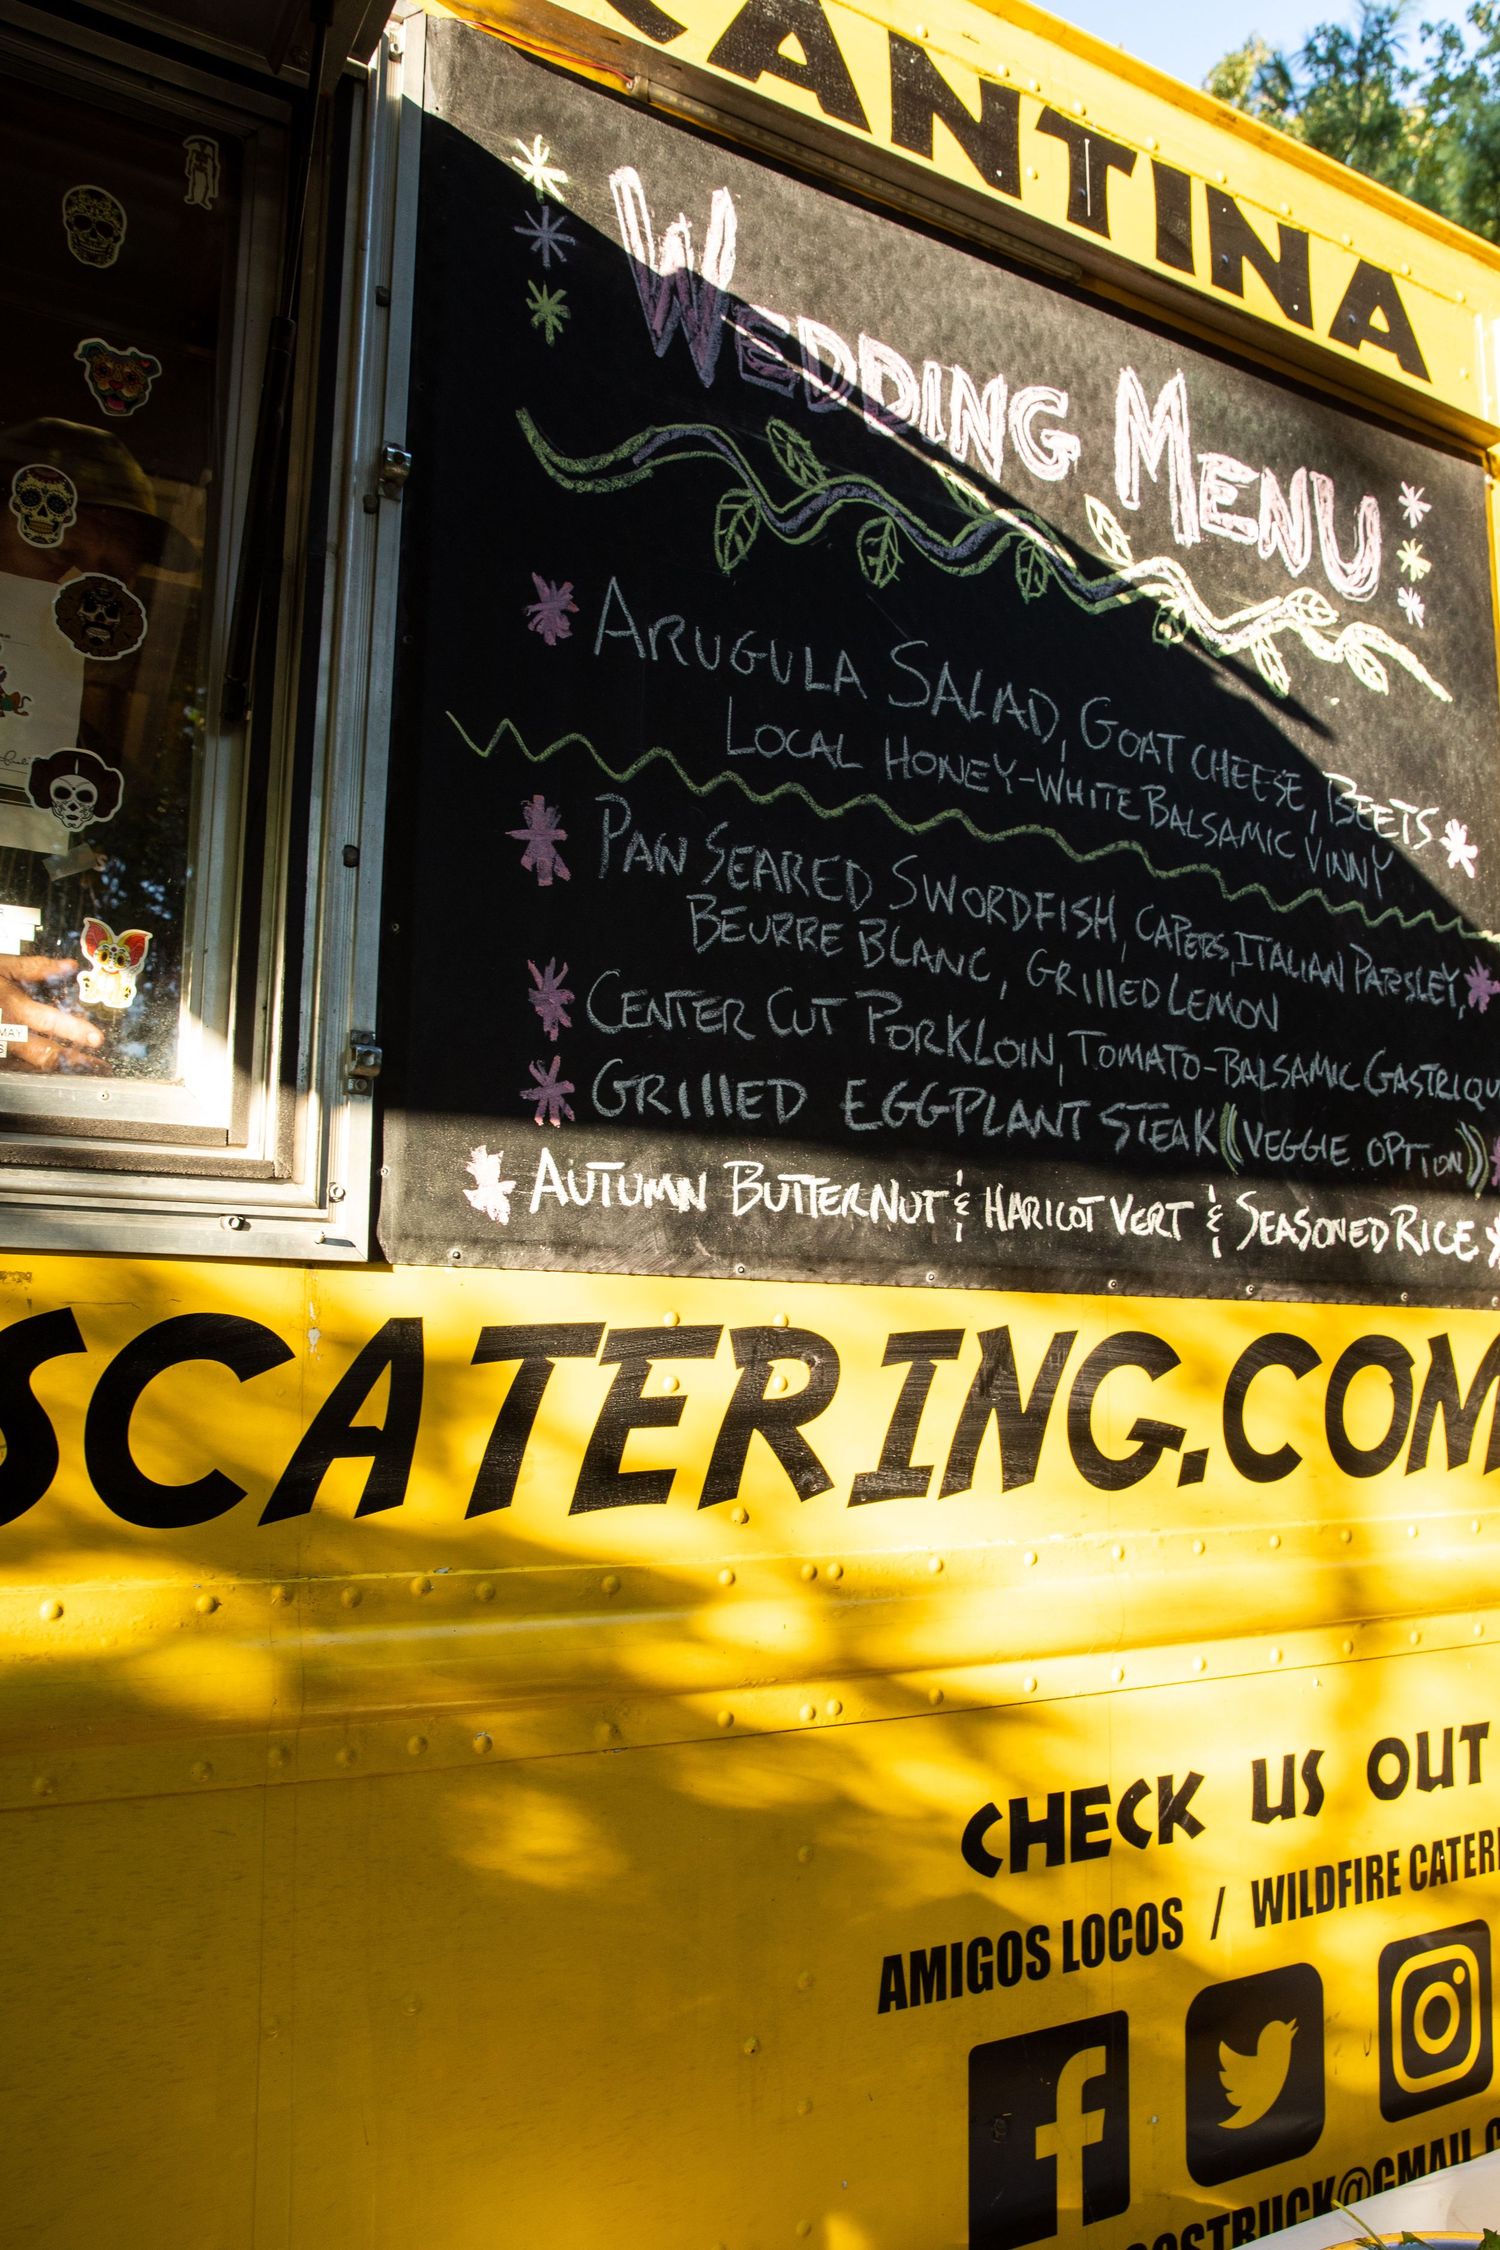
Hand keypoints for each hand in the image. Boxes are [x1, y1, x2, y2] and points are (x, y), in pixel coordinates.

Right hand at [0, 955, 106, 1071]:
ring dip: (58, 1067)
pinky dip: (37, 1067)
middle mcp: (5, 1031)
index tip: (97, 1039)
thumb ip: (36, 967)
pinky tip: (54, 1066)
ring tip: (81, 1067)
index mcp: (11, 1006)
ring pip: (32, 1065)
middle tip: (97, 1066)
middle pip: (44, 1055)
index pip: (50, 1022)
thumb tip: (69, 967)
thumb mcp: (2, 965)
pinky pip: (17, 1065)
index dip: (75, 1032)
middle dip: (73, 1062)